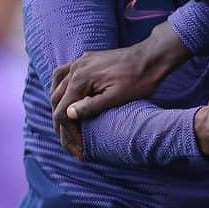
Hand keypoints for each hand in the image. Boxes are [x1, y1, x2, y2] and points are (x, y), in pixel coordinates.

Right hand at [51, 21, 188, 158]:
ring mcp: (80, 62)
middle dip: (62, 126)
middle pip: (57, 102)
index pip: (62, 112)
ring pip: (56, 88)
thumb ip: (90, 106)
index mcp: (80, 79)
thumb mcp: (117, 98)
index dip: (69, 135)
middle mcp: (76, 68)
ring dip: (59, 108)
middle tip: (74, 145)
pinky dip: (61, 89)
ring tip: (67, 128)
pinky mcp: (87, 59)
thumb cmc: (139, 80)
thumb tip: (67, 115)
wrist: (152, 58)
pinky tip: (66, 99)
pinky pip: (64, 74)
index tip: (80, 150)